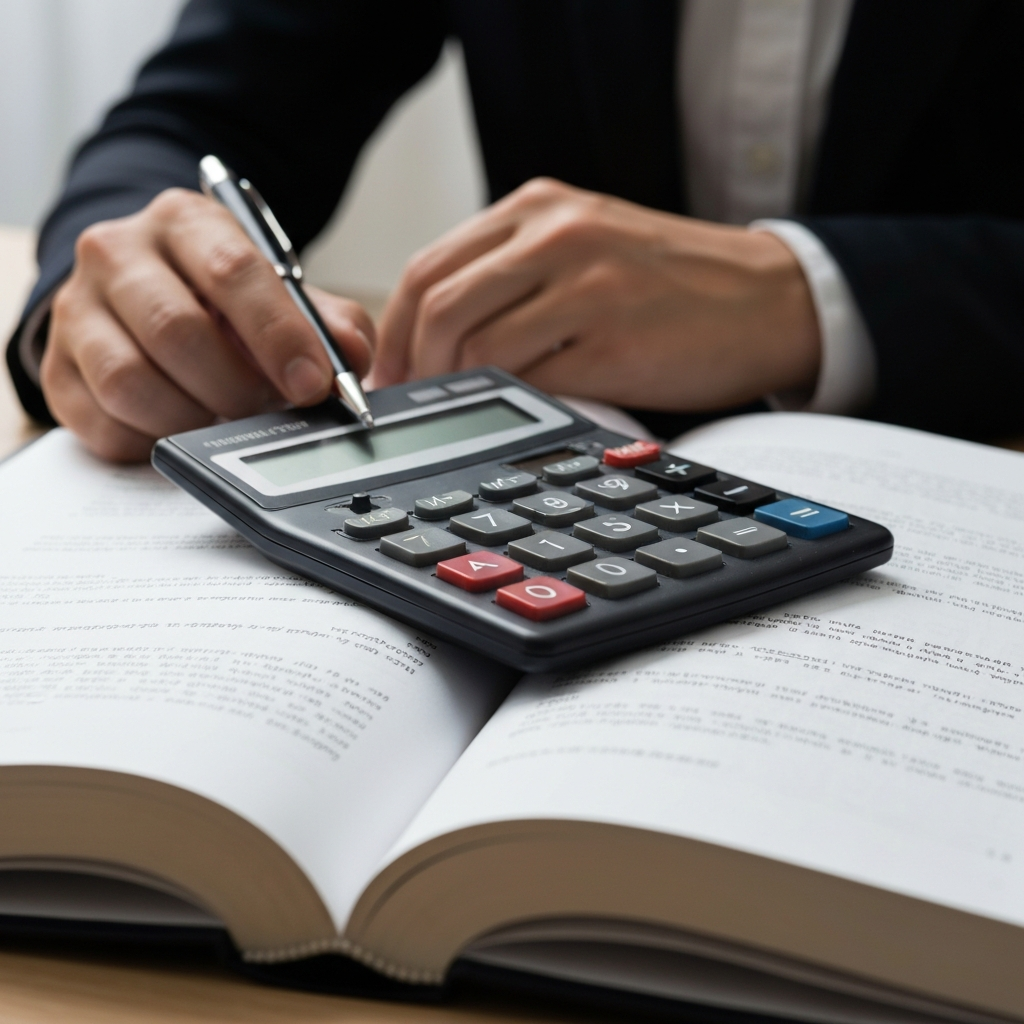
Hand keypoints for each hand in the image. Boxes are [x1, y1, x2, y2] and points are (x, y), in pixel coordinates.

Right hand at [41, 188, 374, 461]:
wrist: (138, 297)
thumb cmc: (218, 298)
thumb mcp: (278, 293)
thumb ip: (326, 322)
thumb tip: (352, 359)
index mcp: (185, 223)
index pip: (234, 271)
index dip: (280, 336)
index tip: (312, 384)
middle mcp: (119, 254)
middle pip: (178, 331)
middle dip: (236, 388)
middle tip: (264, 409)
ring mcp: (78, 311)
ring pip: (132, 383)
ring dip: (193, 418)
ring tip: (222, 418)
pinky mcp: (58, 370)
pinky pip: (104, 424)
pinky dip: (153, 440)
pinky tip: (178, 426)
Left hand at [372, 178, 818, 411]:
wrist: (768, 299)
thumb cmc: (671, 283)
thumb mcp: (584, 249)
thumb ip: (512, 276)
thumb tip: (435, 340)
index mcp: (538, 209)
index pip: (430, 267)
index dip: (396, 331)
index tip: (395, 375)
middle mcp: (557, 234)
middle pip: (439, 305)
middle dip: (416, 367)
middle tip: (420, 406)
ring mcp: (587, 284)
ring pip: (476, 345)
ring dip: (460, 389)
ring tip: (470, 412)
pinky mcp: (614, 338)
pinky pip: (532, 379)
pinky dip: (513, 401)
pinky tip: (523, 410)